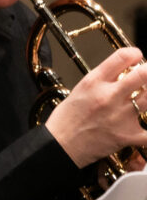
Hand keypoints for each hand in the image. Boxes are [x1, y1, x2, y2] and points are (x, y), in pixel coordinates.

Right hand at [45, 47, 146, 167]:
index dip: (134, 54)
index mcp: (93, 82)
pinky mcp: (127, 135)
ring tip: (143, 96)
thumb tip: (123, 70)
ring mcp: (120, 116)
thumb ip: (102, 79)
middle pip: (142, 75)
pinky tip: (145, 125)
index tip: (137, 56)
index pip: (121, 58)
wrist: (61, 144)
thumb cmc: (67, 118)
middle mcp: (108, 96)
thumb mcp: (79, 89)